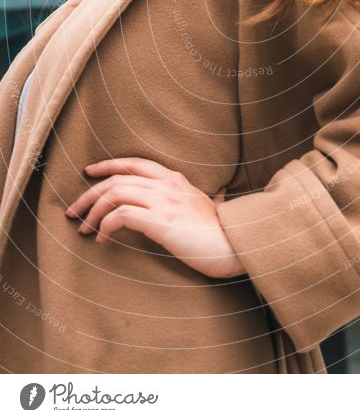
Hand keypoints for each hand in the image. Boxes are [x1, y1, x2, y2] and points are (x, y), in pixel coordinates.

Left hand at [64, 157, 245, 278]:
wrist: (235, 246)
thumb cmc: (225, 232)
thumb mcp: (214, 206)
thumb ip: (212, 197)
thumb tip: (219, 196)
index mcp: (175, 179)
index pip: (134, 162)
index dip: (107, 164)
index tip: (88, 173)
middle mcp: (167, 185)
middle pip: (116, 179)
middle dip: (89, 195)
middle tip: (74, 212)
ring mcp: (164, 202)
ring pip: (114, 194)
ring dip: (93, 212)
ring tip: (84, 229)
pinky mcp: (161, 222)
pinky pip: (122, 216)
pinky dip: (106, 226)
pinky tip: (102, 240)